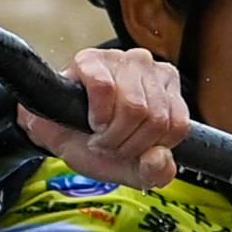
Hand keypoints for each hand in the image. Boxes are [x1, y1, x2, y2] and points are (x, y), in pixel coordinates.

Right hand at [18, 47, 188, 189]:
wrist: (54, 135)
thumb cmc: (94, 142)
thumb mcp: (132, 168)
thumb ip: (156, 172)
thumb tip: (158, 156)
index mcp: (168, 89)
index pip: (177, 126)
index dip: (148, 148)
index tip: (130, 148)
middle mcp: (150, 68)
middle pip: (154, 118)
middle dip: (126, 143)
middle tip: (108, 143)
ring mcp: (122, 59)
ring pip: (133, 106)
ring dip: (110, 133)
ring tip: (98, 132)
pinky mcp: (92, 58)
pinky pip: (106, 89)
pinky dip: (96, 114)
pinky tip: (90, 117)